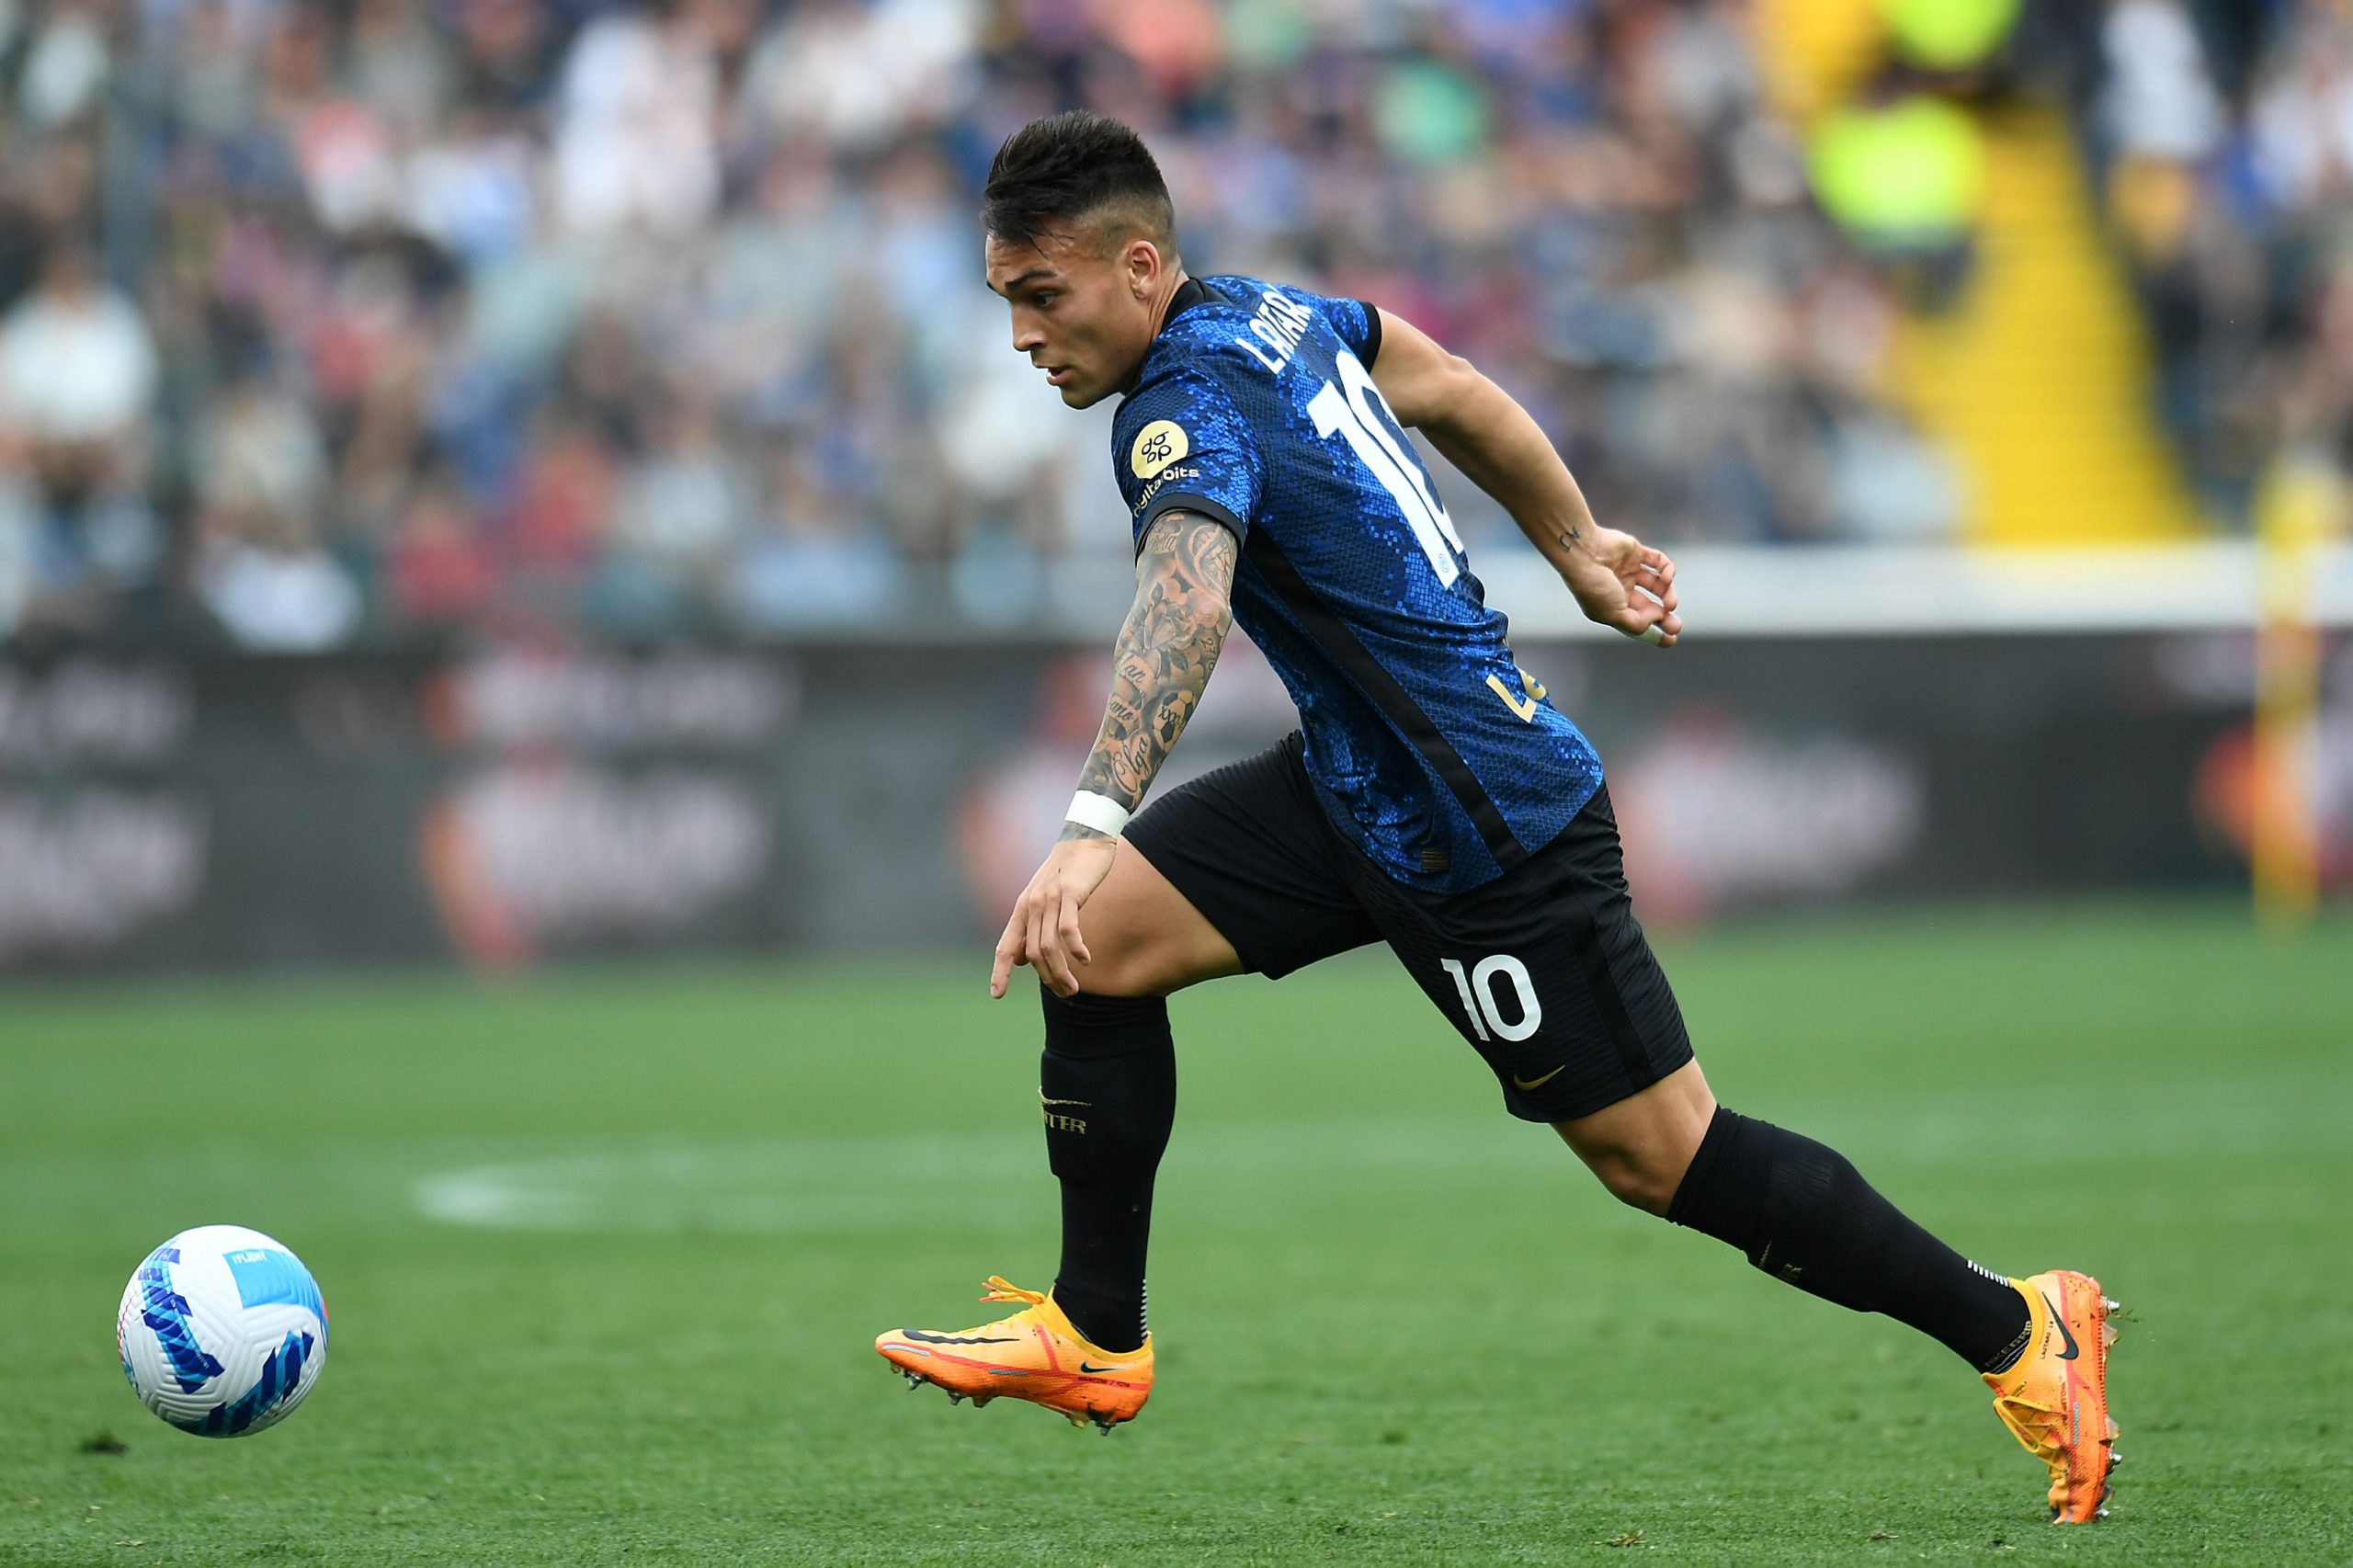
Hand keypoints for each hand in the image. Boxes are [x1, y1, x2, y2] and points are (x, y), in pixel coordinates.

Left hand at [989, 835, 1118, 998]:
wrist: (1084, 839)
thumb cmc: (1066, 873)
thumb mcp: (1042, 900)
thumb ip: (1030, 929)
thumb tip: (1020, 959)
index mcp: (1022, 909)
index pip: (1005, 946)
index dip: (999, 971)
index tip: (997, 994)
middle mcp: (1031, 905)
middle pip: (1033, 954)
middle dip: (1047, 979)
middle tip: (1065, 993)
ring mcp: (1050, 899)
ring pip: (1049, 947)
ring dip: (1061, 973)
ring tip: (1073, 988)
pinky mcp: (1070, 893)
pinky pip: (1068, 929)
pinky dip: (1075, 949)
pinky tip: (1086, 960)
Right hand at [1561, 525, 1680, 646]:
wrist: (1583, 552)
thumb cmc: (1593, 586)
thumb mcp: (1614, 615)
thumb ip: (1637, 623)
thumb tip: (1658, 618)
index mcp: (1611, 607)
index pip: (1637, 622)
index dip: (1655, 632)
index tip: (1671, 639)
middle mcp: (1621, 590)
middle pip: (1649, 605)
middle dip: (1664, 615)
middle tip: (1675, 625)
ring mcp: (1628, 570)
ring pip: (1657, 584)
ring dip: (1667, 594)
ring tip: (1670, 603)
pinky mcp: (1635, 552)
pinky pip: (1658, 561)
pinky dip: (1666, 569)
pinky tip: (1667, 577)